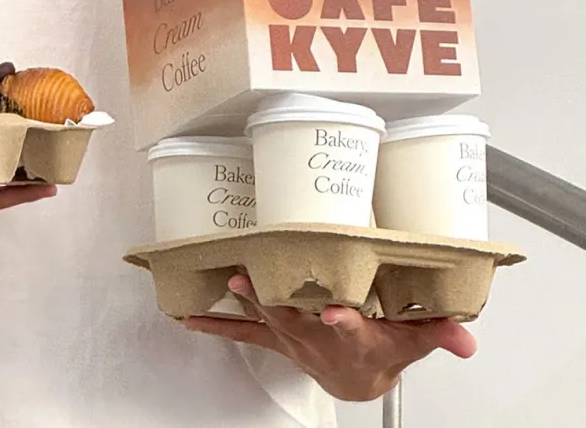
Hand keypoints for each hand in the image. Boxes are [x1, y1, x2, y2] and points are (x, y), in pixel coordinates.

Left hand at [183, 274, 476, 401]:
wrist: (357, 381)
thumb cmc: (382, 353)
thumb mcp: (415, 342)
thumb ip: (439, 333)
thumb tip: (466, 339)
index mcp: (352, 336)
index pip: (349, 329)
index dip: (341, 322)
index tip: (334, 313)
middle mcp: (316, 338)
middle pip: (293, 317)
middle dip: (272, 297)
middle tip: (251, 276)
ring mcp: (292, 338)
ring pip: (267, 318)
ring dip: (246, 300)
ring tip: (225, 280)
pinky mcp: (276, 338)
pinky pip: (244, 332)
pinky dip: (217, 325)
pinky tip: (190, 316)